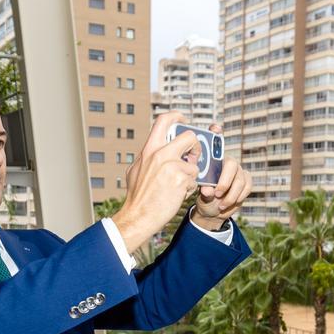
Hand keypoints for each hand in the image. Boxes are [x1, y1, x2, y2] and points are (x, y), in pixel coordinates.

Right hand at [112, 111, 198, 252]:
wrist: (138, 216)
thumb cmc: (138, 196)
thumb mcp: (137, 170)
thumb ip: (149, 157)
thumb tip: (158, 149)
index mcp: (150, 149)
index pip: (164, 121)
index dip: (177, 117)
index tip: (183, 120)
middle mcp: (160, 154)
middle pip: (190, 137)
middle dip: (196, 147)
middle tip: (193, 158)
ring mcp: (171, 166)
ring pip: (194, 166)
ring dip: (190, 177)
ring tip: (177, 187)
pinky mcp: (180, 180)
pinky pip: (194, 181)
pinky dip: (189, 189)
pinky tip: (177, 195)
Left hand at [192, 122, 249, 230]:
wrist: (213, 211)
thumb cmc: (205, 198)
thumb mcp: (201, 194)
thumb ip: (205, 191)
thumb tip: (208, 189)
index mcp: (213, 161)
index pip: (215, 143)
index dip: (216, 132)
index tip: (215, 128)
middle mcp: (227, 162)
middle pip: (232, 164)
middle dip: (225, 181)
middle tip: (217, 193)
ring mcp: (238, 171)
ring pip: (240, 179)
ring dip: (231, 195)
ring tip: (221, 205)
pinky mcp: (246, 181)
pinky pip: (247, 186)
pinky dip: (239, 197)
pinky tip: (229, 204)